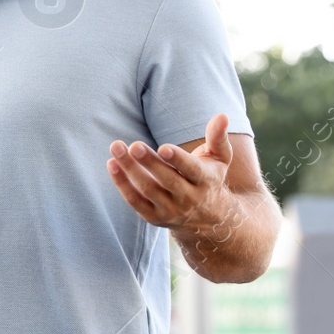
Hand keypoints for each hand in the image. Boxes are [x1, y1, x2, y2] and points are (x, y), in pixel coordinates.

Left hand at [108, 113, 233, 229]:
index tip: (163, 147)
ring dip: (130, 169)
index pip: (191, 170)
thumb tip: (222, 116)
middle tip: (133, 145)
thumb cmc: (209, 178)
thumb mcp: (220, 158)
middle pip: (167, 180)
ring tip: (116, 147)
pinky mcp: (154, 218)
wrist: (207, 218)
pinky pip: (134, 201)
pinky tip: (112, 164)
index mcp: (205, 181)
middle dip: (149, 162)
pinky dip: (122, 184)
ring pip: (147, 190)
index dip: (178, 160)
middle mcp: (189, 198)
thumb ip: (218, 137)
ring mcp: (170, 210)